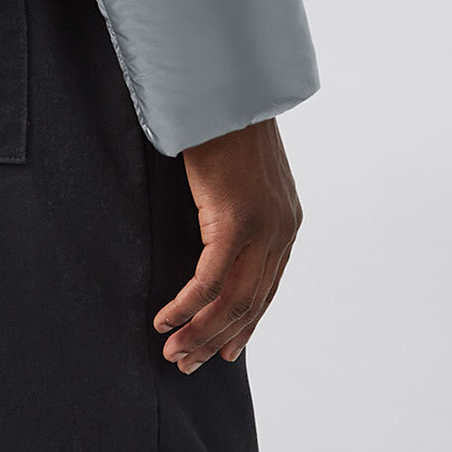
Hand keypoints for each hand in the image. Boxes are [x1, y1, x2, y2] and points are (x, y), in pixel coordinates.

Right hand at [154, 117, 300, 374]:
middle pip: (251, 304)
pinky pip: (209, 280)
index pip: (267, 289)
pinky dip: (187, 305)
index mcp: (285, 222)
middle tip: (189, 363)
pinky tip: (166, 320)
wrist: (225, 87)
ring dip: (200, 332)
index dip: (246, 324)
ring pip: (231, 301)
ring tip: (174, 353)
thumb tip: (215, 228)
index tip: (226, 350)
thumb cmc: (224, 123)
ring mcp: (261, 227)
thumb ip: (237, 206)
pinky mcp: (234, 221)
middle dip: (218, 338)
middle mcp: (281, 230)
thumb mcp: (240, 174)